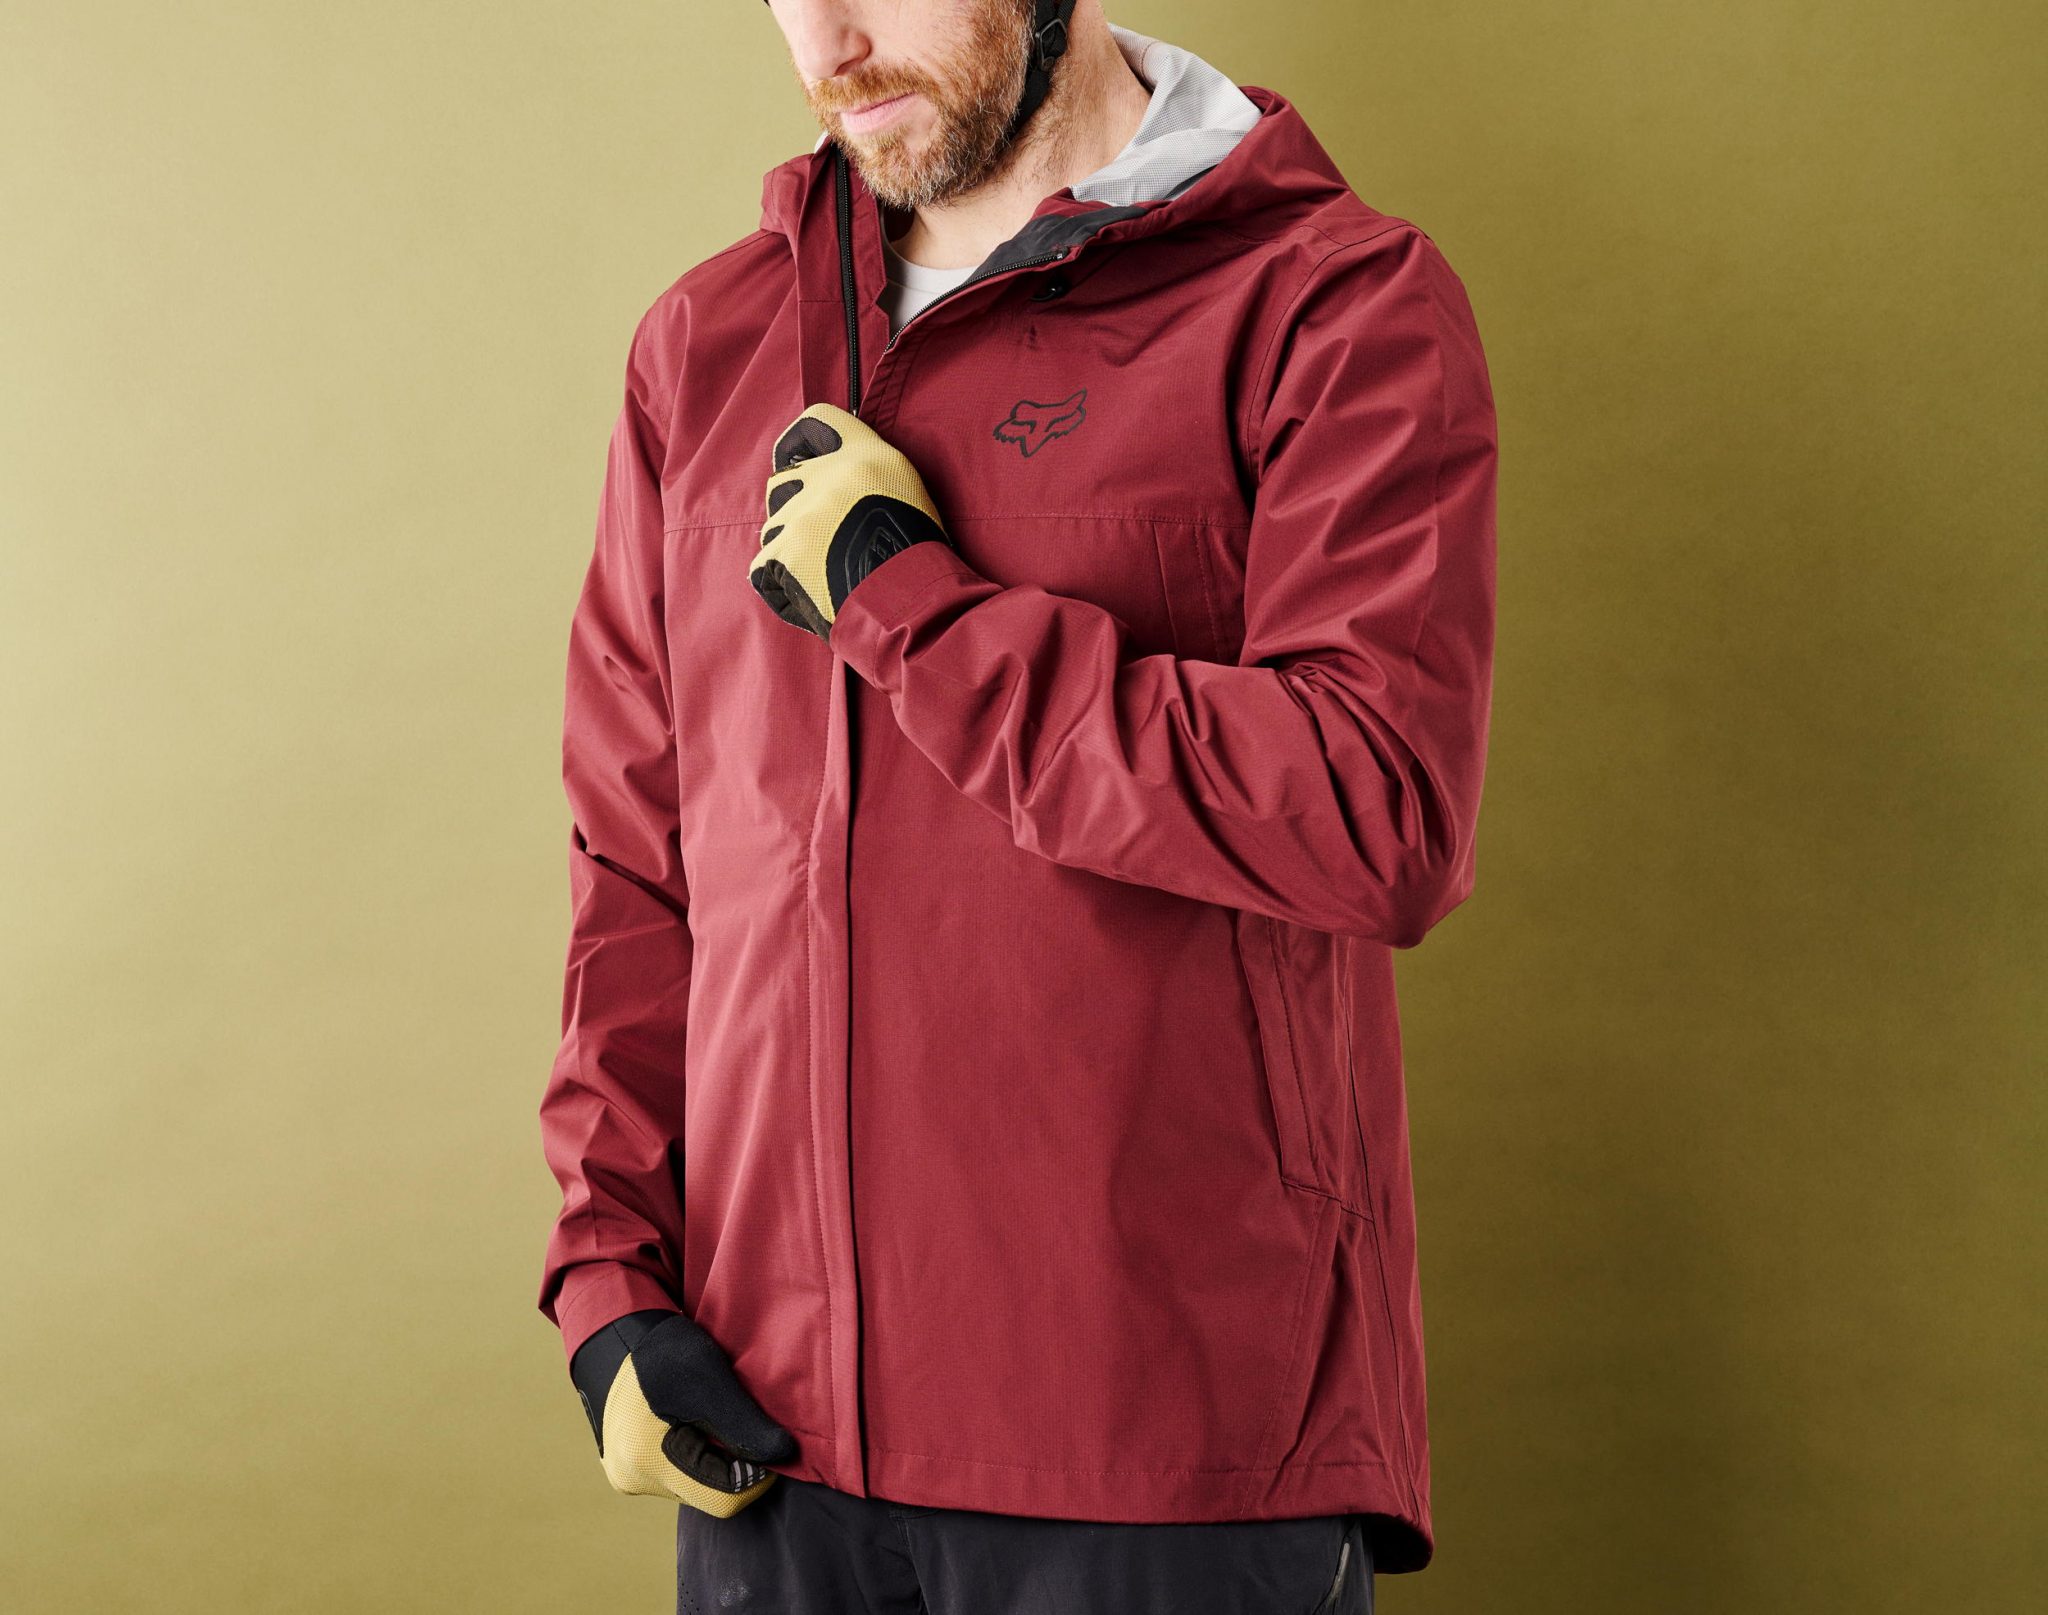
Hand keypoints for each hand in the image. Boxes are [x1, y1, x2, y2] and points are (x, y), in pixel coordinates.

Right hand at [570, 1309, 798, 1517]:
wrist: (617, 1339)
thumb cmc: (664, 1352)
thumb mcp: (708, 1376)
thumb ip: (744, 1422)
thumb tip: (784, 1454)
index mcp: (647, 1460)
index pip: (723, 1499)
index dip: (756, 1476)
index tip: (770, 1442)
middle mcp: (632, 1479)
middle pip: (708, 1494)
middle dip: (736, 1464)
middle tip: (746, 1424)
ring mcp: (629, 1476)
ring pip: (695, 1486)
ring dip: (717, 1458)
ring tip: (721, 1419)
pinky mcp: (631, 1469)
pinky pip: (679, 1475)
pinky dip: (699, 1454)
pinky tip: (702, 1424)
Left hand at [750, 402, 952, 642]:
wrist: (911, 601)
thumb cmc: (919, 555)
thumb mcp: (909, 493)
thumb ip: (871, 475)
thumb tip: (842, 477)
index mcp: (865, 455)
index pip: (816, 421)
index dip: (799, 440)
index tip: (796, 457)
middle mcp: (827, 475)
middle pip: (782, 482)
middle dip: (793, 508)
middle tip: (819, 537)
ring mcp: (801, 514)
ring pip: (773, 527)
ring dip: (791, 549)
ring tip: (824, 572)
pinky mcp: (784, 553)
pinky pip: (763, 567)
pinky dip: (781, 583)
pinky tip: (812, 592)